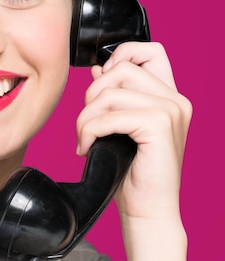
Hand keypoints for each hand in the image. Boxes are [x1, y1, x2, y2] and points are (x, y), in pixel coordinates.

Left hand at [75, 41, 191, 221]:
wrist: (148, 210)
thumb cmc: (133, 171)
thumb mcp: (121, 126)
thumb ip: (115, 96)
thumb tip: (97, 69)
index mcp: (169, 96)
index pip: (150, 51)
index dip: (120, 55)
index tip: (101, 81)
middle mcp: (175, 100)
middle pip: (120, 68)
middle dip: (92, 94)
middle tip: (88, 122)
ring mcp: (170, 112)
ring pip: (110, 93)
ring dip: (86, 116)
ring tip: (85, 138)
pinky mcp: (158, 127)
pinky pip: (109, 116)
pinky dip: (89, 130)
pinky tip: (87, 146)